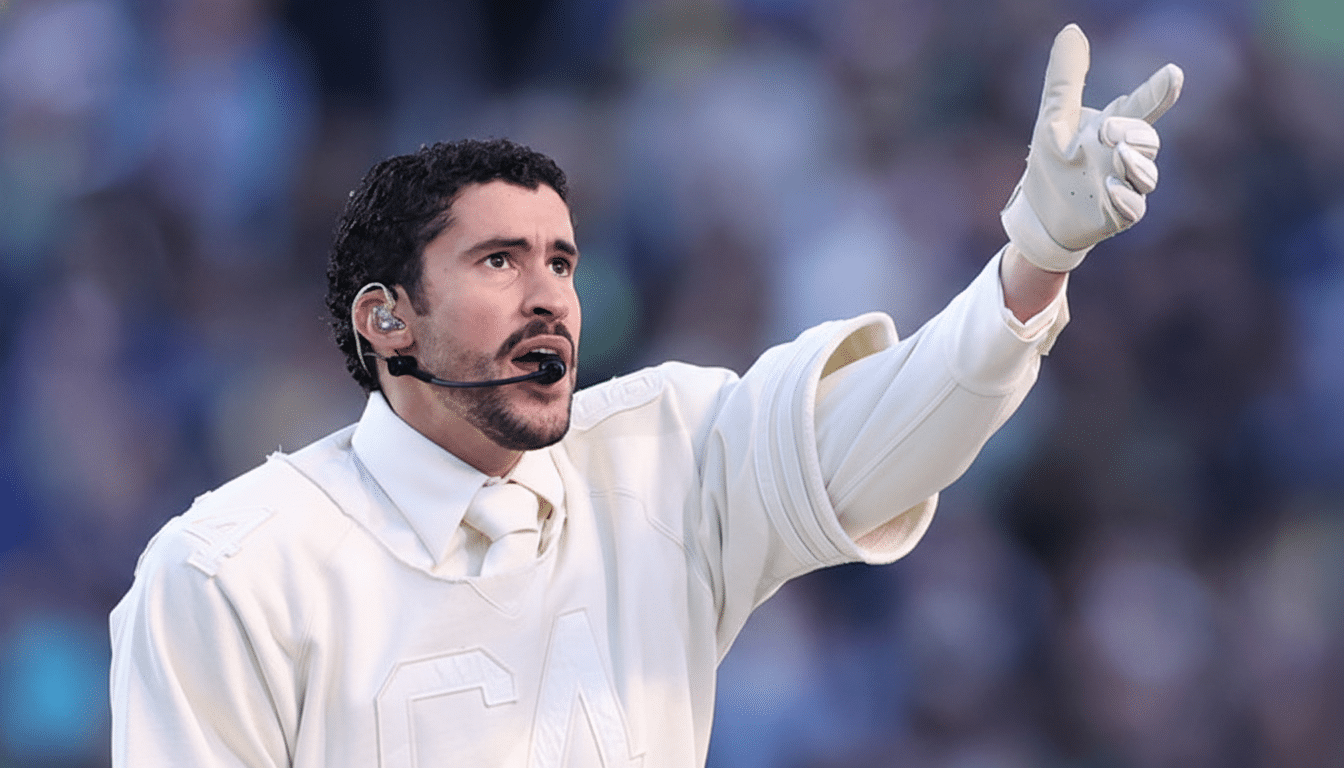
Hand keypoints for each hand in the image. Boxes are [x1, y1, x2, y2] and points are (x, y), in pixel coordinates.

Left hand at [1001, 24, 1183, 271]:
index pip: (1144, 105)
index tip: (1173, 73)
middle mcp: (1125, 155)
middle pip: (1148, 140)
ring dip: (1135, 166)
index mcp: (1114, 127)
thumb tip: (1072, 29)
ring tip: (1117, 156)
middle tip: (1108, 133)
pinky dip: (1126, 199)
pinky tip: (1111, 191)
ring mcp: (1125, 186)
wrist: (1037, 213)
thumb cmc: (1051, 164)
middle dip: (1134, 134)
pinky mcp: (1117, 215)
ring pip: (1147, 175)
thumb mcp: (1053, 119)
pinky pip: (1134, 208)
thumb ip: (1065, 78)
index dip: (1160, 90)